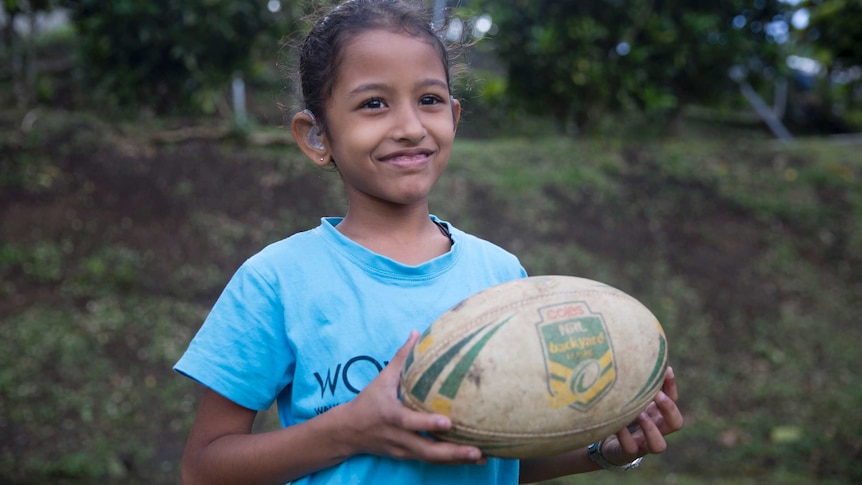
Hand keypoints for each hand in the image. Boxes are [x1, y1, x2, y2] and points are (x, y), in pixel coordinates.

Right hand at [335, 330, 485, 464]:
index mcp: (390, 415)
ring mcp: (402, 450)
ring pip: (431, 459)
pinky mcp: (406, 457)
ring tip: (483, 458)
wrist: (347, 433)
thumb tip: (416, 332)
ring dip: (457, 460)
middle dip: (452, 453)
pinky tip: (472, 459)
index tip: (448, 423)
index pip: (409, 422)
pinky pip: (430, 461)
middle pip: (426, 451)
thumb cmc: (368, 401)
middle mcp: (397, 437)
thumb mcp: (382, 379)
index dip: (427, 424)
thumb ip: (401, 358)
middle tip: (477, 451)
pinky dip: (451, 461)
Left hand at [599, 367, 683, 464]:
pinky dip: (624, 436)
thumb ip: (634, 382)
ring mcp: (644, 445)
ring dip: (651, 428)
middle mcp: (656, 430)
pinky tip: (617, 425)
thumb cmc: (622, 415)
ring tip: (640, 414)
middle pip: (676, 423)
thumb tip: (633, 353)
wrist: (607, 442)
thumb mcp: (629, 397)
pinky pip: (630, 448)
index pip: (673, 399)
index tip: (666, 370)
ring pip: (659, 445)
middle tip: (657, 396)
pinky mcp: (628, 454)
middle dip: (669, 409)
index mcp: (658, 414)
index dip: (672, 386)